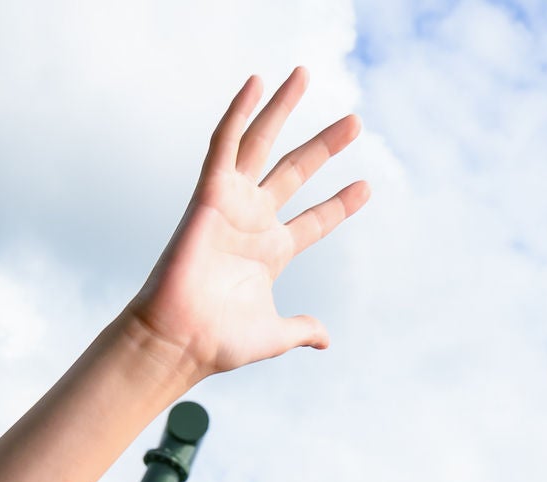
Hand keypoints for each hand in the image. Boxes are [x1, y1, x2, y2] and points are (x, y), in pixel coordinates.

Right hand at [127, 68, 368, 380]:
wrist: (180, 340)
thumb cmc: (218, 342)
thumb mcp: (273, 335)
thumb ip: (301, 329)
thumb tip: (324, 338)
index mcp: (271, 253)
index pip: (314, 221)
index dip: (339, 206)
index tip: (366, 188)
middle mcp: (253, 222)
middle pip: (296, 172)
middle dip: (325, 146)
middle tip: (356, 122)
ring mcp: (232, 205)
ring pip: (260, 145)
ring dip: (281, 109)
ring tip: (303, 74)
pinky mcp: (209, 195)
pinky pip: (225, 145)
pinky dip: (239, 113)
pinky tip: (256, 83)